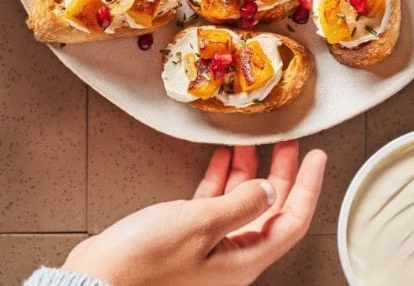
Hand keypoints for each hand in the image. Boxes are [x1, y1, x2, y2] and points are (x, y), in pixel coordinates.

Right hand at [62, 140, 327, 285]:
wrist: (95, 280)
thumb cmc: (143, 263)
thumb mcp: (199, 225)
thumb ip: (240, 205)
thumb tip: (269, 190)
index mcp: (243, 260)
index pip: (292, 221)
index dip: (309, 186)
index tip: (317, 157)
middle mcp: (231, 257)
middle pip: (270, 209)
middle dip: (282, 173)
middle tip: (289, 142)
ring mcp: (209, 248)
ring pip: (242, 204)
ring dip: (249, 171)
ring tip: (253, 141)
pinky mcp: (185, 238)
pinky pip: (215, 205)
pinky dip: (221, 179)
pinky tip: (222, 157)